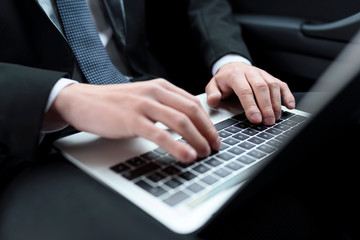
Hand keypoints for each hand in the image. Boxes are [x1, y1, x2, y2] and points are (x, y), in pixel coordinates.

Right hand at [50, 79, 220, 162]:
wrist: (82, 101)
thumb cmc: (113, 103)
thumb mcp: (143, 99)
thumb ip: (163, 106)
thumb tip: (185, 125)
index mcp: (160, 86)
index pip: (193, 103)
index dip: (207, 121)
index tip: (213, 136)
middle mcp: (155, 92)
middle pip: (192, 111)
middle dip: (207, 131)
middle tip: (214, 147)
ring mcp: (143, 105)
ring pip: (180, 121)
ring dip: (197, 139)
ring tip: (203, 153)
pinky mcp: (132, 120)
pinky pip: (161, 134)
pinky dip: (177, 146)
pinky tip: (186, 155)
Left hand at [206, 62, 295, 124]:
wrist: (233, 67)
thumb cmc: (224, 80)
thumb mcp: (213, 86)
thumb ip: (212, 93)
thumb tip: (213, 100)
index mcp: (235, 75)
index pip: (245, 90)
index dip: (251, 105)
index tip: (255, 119)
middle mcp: (250, 72)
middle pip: (261, 88)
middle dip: (266, 106)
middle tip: (267, 121)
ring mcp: (262, 74)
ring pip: (273, 86)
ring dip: (276, 103)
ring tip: (275, 118)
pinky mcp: (271, 77)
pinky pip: (282, 84)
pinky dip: (287, 95)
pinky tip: (290, 106)